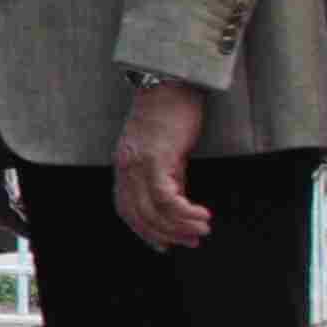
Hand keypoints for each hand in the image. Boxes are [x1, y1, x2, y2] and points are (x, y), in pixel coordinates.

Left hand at [112, 79, 213, 248]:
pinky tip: (202, 215)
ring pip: (152, 210)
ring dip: (178, 226)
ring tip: (201, 231)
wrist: (172, 81)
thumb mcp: (167, 151)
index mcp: (125, 167)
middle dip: (164, 235)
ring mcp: (138, 163)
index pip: (127, 210)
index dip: (144, 231)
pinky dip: (183, 211)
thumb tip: (178, 204)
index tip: (165, 245)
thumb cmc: (172, 112)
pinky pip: (165, 197)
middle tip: (191, 242)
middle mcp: (126, 168)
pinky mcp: (155, 158)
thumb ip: (170, 177)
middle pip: (137, 215)